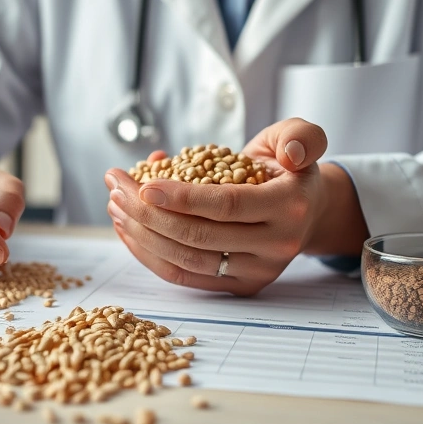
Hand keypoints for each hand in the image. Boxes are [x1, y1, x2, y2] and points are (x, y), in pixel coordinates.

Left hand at [105, 118, 348, 295]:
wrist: (306, 210)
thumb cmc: (291, 168)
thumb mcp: (301, 138)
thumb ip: (302, 136)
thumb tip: (292, 154)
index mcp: (290, 206)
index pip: (227, 205)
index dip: (182, 197)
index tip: (143, 185)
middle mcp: (276, 245)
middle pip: (198, 236)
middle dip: (147, 212)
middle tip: (116, 186)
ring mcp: (257, 272)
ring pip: (185, 260)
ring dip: (141, 233)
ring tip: (116, 205)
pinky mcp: (239, 287)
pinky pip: (184, 277)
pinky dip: (149, 255)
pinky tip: (127, 230)